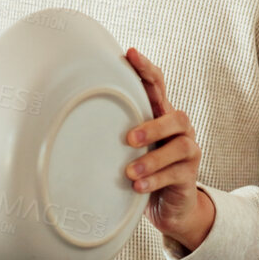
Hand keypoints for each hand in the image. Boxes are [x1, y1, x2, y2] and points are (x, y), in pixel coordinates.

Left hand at [123, 48, 213, 252]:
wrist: (168, 205)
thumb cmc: (142, 168)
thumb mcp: (127, 146)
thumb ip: (113, 129)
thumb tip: (70, 114)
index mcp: (162, 115)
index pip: (158, 85)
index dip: (146, 69)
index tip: (131, 54)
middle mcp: (179, 130)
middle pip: (176, 117)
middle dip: (153, 126)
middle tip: (128, 139)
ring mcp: (188, 153)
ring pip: (180, 146)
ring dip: (152, 159)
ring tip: (129, 172)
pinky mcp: (189, 176)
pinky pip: (176, 174)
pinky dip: (155, 180)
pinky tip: (137, 187)